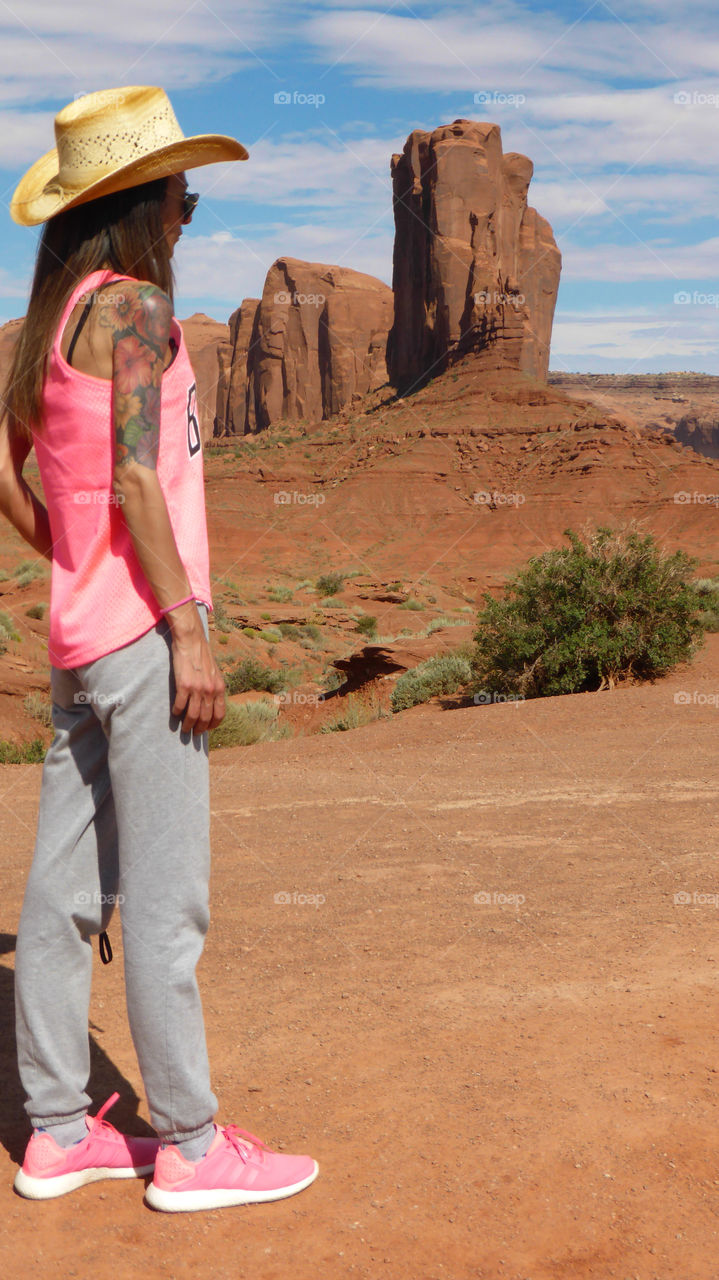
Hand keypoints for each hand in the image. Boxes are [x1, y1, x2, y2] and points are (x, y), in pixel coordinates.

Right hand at [169, 619, 225, 734]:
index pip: (220, 714)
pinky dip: (177, 712)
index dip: (213, 725)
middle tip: (194, 734)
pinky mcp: (184, 685)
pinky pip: (180, 705)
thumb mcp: (215, 673)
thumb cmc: (202, 656)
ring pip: (193, 715)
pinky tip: (175, 713)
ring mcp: (197, 689)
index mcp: (220, 688)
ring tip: (184, 729)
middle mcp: (210, 690)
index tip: (207, 729)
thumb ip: (214, 687)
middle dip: (200, 729)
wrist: (191, 641)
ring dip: (188, 725)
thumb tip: (212, 701)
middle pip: (206, 718)